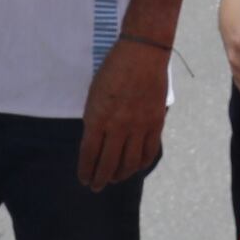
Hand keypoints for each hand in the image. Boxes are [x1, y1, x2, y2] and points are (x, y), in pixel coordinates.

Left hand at [77, 36, 169, 187]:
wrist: (142, 53)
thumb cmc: (113, 69)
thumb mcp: (94, 94)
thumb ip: (94, 119)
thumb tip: (95, 141)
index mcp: (97, 118)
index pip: (89, 155)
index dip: (86, 171)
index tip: (84, 179)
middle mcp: (117, 127)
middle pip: (108, 164)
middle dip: (100, 179)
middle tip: (96, 186)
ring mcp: (138, 127)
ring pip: (129, 163)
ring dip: (120, 175)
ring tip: (115, 178)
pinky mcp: (155, 124)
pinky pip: (148, 152)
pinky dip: (140, 164)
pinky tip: (135, 167)